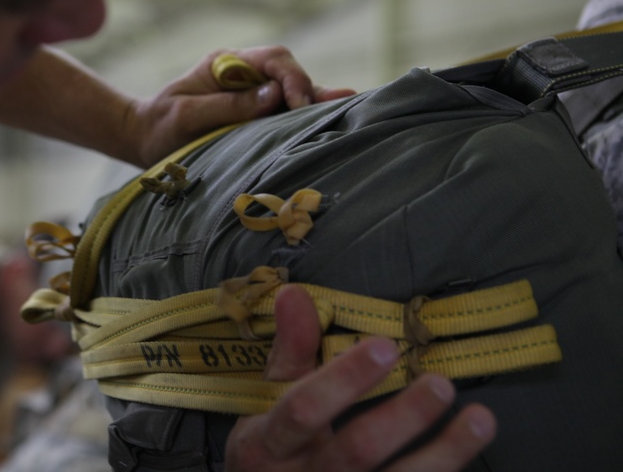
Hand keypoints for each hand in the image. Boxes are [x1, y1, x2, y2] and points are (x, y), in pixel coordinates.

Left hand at [126, 46, 353, 166]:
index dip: (291, 78)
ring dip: (315, 101)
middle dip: (309, 90)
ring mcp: (251, 93)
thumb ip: (229, 105)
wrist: (143, 138)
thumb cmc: (160, 126)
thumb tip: (274, 95)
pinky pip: (284, 110)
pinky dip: (306, 114)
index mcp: (226, 64)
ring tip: (348, 106)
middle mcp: (243, 74)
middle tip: (325, 114)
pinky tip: (334, 114)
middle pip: (288, 72)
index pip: (272, 58)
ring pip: (291, 91)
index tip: (299, 103)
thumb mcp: (187, 116)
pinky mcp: (254, 113)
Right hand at [225, 286, 496, 471]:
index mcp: (267, 444)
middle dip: (403, 417)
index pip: (304, 410)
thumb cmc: (272, 447)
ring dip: (443, 454)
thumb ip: (289, 350)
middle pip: (357, 451)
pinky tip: (471, 451)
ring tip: (481, 419)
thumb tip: (294, 293)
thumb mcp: (267, 400)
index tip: (385, 346)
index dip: (345, 379)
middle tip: (441, 384)